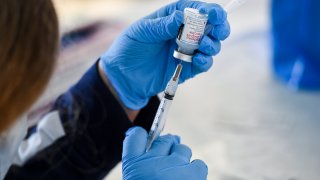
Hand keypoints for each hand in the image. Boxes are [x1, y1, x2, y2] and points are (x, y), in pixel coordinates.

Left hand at [100, 0, 229, 109]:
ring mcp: (187, 51)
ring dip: (212, 44)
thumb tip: (181, 16)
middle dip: (219, 26)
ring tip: (203, 45)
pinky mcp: (187, 68)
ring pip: (211, 44)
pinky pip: (203, 63)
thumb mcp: (142, 31)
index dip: (207, 9)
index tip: (211, 14)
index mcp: (172, 18)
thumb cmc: (130, 48)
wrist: (123, 76)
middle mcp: (183, 33)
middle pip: (209, 26)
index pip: (195, 9)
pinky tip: (198, 59)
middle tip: (219, 30)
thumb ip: (162, 25)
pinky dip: (205, 61)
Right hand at [122, 127, 207, 179]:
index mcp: (134, 164)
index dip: (141, 135)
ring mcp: (175, 165)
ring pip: (182, 149)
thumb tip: (150, 149)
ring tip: (178, 174)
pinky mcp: (194, 173)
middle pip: (163, 139)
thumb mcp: (136, 178)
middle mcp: (153, 161)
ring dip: (181, 159)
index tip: (146, 136)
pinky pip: (199, 163)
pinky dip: (195, 171)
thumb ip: (139, 165)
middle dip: (167, 146)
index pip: (136, 136)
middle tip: (167, 160)